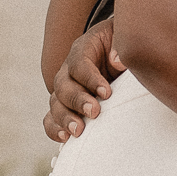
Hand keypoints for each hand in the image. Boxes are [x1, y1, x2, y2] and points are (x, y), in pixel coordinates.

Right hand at [43, 17, 122, 143]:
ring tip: (79, 130)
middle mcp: (69, 69)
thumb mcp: (124, 37)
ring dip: (65, 118)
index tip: (107, 93)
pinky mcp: (65, 106)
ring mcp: (65, 88)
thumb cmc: (123, 45)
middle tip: (94, 112)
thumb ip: (121, 46)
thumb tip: (118, 61)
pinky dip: (54, 128)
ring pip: (55, 103)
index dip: (90, 79)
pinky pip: (51, 117)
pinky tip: (65, 137)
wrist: (120, 56)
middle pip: (63, 84)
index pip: (79, 63)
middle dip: (77, 100)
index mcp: (83, 49)